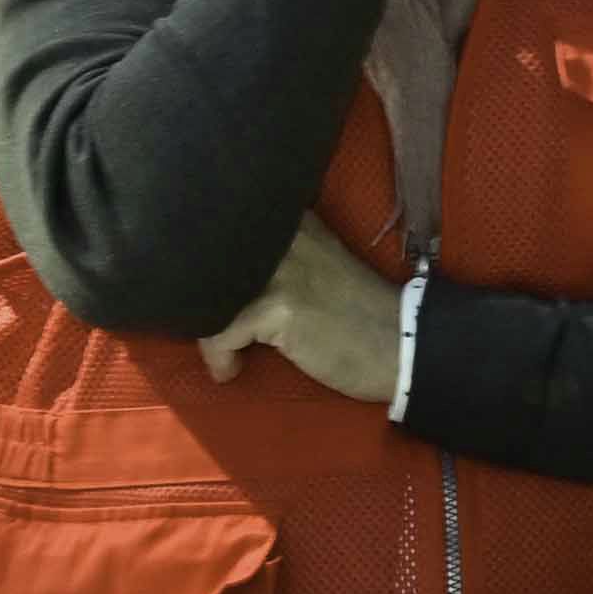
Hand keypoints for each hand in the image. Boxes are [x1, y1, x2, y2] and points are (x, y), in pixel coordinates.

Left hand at [195, 222, 405, 409]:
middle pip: (205, 253)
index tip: (189, 277)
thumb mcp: (318, 267)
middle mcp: (283, 236)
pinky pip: (219, 333)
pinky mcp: (280, 307)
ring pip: (205, 292)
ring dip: (201, 325)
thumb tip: (221, 271)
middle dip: (190, 289)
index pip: (225, 222)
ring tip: (216, 345)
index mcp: (292, 224)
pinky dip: (219, 358)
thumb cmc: (358, 315)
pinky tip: (231, 371)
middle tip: (192, 319)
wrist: (403, 346)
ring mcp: (281, 270)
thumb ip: (277, 256)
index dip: (198, 252)